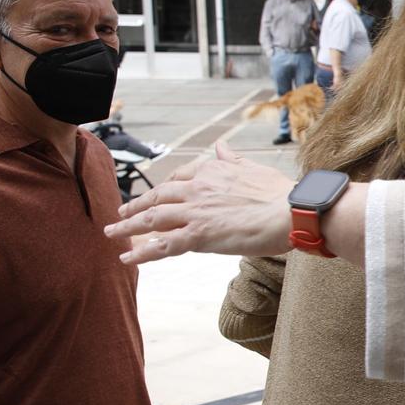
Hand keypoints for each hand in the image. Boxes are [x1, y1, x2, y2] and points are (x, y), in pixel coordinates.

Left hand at [107, 141, 293, 264]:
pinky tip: (126, 259)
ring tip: (112, 231)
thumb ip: (231, 159)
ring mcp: (195, 211)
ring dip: (128, 225)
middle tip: (121, 212)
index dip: (163, 188)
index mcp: (212, 171)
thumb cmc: (281, 194)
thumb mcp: (253, 168)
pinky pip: (163, 246)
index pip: (179, 178)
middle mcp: (198, 188)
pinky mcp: (199, 235)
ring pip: (152, 219)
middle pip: (158, 196)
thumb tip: (220, 146)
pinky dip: (142, 254)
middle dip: (136, 205)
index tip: (154, 194)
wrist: (291, 211)